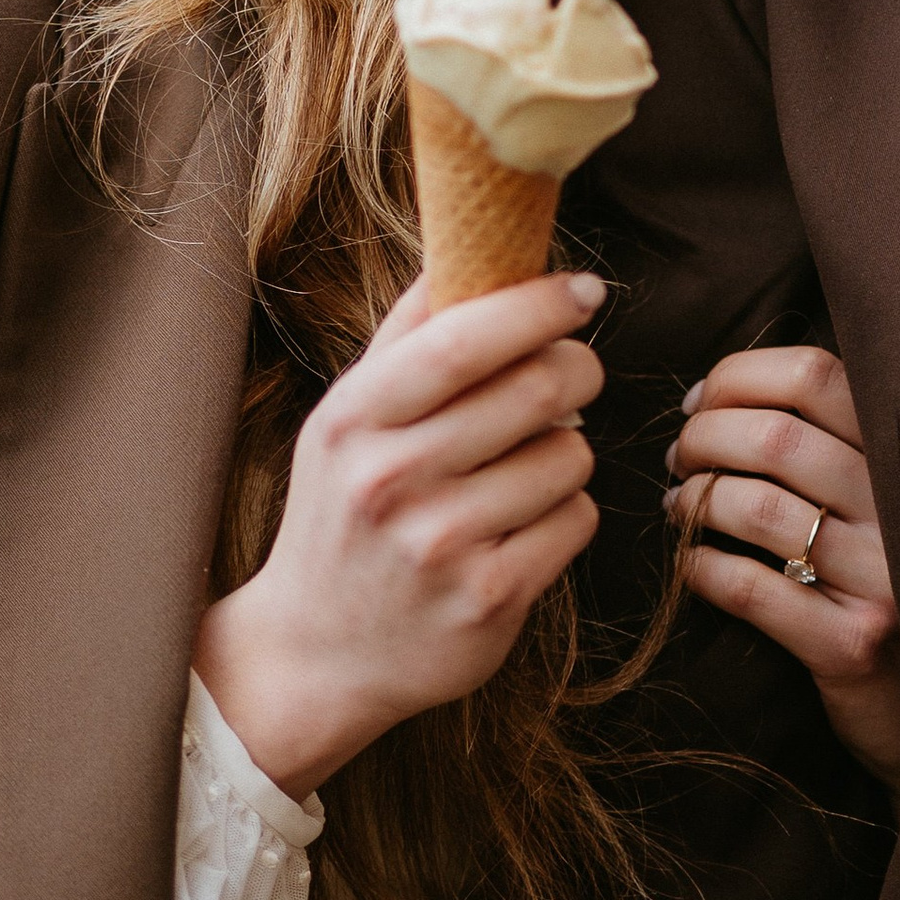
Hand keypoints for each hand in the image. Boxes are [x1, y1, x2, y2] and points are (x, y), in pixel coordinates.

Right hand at [192, 270, 605, 794]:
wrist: (315, 653)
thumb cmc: (343, 515)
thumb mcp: (346, 421)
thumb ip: (406, 336)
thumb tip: (471, 246)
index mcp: (355, 419)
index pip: (465, 339)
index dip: (538, 304)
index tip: (583, 290)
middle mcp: (393, 479)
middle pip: (541, 388)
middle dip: (577, 370)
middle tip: (572, 374)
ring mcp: (443, 544)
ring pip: (570, 454)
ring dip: (565, 451)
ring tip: (523, 466)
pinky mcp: (490, 598)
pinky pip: (577, 519)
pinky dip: (565, 512)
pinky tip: (524, 523)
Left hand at [666, 345, 899, 801]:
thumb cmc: (887, 583)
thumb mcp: (881, 501)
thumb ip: (829, 441)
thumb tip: (713, 393)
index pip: (815, 374)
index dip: (738, 376)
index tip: (699, 402)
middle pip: (776, 435)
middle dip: (702, 436)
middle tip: (679, 458)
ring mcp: (882, 579)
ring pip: (757, 506)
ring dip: (695, 498)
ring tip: (679, 506)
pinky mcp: (853, 645)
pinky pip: (751, 588)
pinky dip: (702, 567)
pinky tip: (693, 566)